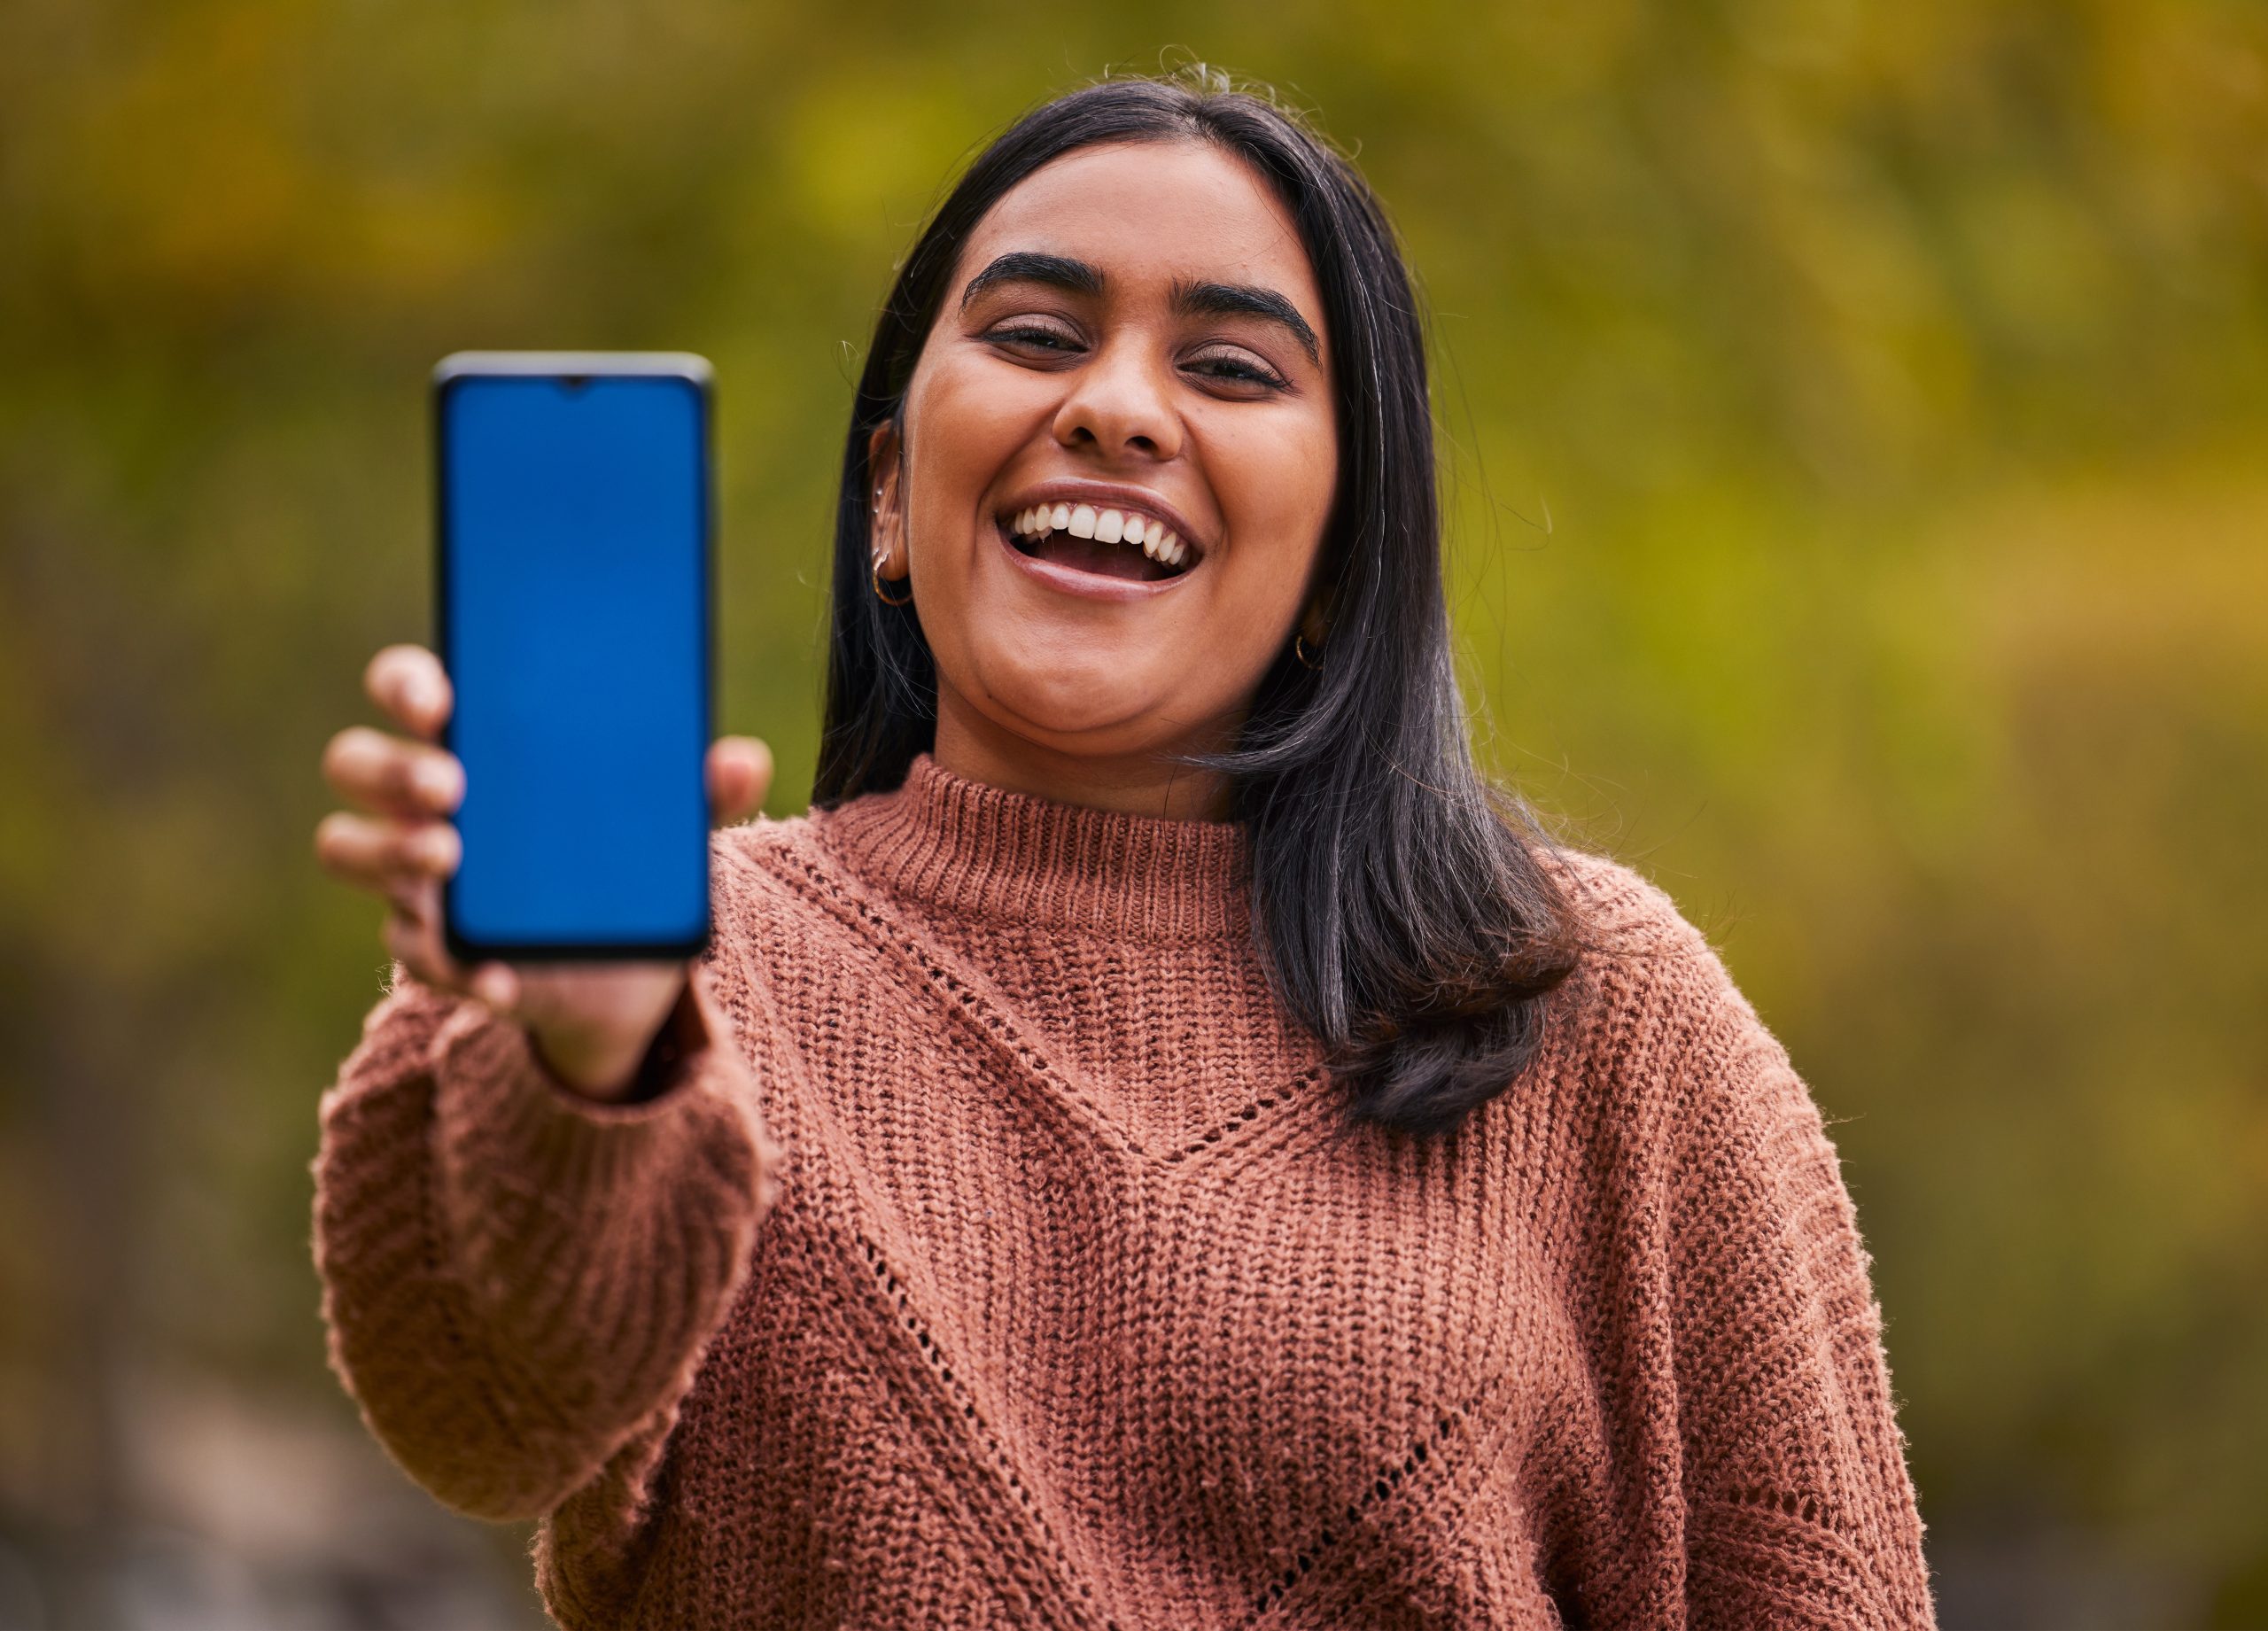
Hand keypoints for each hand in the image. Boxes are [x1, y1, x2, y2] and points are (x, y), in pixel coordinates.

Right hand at [315, 644, 770, 1099]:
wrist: (626, 966)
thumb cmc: (627, 860)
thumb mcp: (668, 827)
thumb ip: (699, 791)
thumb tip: (745, 760)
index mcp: (476, 740)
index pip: (409, 686)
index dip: (407, 683)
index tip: (441, 699)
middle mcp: (426, 798)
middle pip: (355, 760)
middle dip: (391, 767)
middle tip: (453, 786)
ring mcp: (415, 871)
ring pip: (346, 845)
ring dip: (386, 849)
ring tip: (450, 858)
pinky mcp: (430, 943)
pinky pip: (412, 950)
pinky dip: (457, 964)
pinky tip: (502, 977)